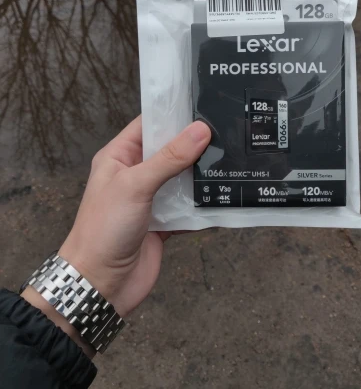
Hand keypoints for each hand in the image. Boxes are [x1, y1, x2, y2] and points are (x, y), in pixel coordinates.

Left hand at [58, 117, 210, 317]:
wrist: (100, 285)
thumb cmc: (104, 229)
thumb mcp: (135, 185)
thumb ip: (169, 158)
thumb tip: (200, 131)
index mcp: (119, 157)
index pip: (148, 125)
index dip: (173, 114)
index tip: (203, 104)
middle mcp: (135, 175)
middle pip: (170, 151)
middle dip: (194, 144)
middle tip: (226, 130)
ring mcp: (151, 199)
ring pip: (182, 179)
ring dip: (201, 174)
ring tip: (231, 158)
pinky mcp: (164, 222)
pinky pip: (188, 207)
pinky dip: (203, 204)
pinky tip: (224, 196)